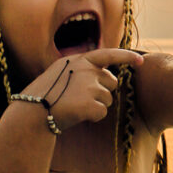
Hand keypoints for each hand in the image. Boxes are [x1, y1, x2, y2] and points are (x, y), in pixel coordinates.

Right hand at [23, 48, 143, 130]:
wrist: (32, 113)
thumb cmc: (45, 95)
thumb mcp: (60, 72)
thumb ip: (82, 69)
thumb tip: (107, 73)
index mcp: (78, 60)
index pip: (108, 55)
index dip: (126, 57)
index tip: (140, 60)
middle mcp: (86, 69)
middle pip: (111, 82)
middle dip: (102, 92)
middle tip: (79, 98)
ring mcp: (89, 86)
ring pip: (107, 99)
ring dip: (95, 105)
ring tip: (74, 106)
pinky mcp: (91, 104)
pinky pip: (102, 113)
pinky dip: (92, 117)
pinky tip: (76, 115)